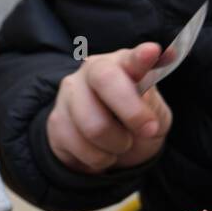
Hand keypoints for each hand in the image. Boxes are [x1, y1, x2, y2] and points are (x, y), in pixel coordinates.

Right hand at [46, 43, 171, 174]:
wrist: (108, 151)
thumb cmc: (134, 125)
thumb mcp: (155, 118)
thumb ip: (152, 102)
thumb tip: (151, 85)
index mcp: (122, 63)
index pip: (130, 58)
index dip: (140, 57)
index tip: (152, 52)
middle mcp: (91, 71)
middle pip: (105, 81)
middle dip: (132, 112)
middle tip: (148, 130)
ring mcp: (69, 94)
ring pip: (95, 125)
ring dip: (117, 144)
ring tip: (121, 143)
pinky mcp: (56, 120)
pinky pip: (81, 147)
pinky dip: (99, 158)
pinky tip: (101, 151)